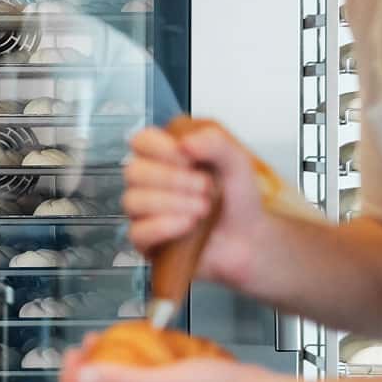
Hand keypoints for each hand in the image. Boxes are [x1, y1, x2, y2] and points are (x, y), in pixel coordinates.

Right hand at [123, 124, 267, 287]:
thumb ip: (216, 143)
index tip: (188, 157)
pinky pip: (137, 232)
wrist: (248, 240)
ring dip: (172, 203)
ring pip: (133, 201)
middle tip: (205, 187)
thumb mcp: (237, 162)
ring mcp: (144, 212)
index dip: (160, 147)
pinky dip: (163, 226)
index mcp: (166, 156)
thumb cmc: (237, 202)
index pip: (141, 141)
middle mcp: (149, 182)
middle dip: (173, 179)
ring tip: (203, 208)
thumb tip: (185, 142)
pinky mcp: (145, 240)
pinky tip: (187, 224)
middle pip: (133, 171)